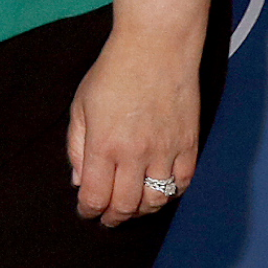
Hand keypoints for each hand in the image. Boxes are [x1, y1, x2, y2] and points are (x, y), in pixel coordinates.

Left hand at [69, 25, 202, 226]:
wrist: (156, 49)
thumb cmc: (112, 74)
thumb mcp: (81, 106)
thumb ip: (77, 147)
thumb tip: (80, 182)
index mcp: (104, 145)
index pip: (96, 196)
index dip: (89, 210)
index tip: (86, 212)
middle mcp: (136, 154)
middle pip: (126, 205)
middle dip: (114, 216)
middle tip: (107, 218)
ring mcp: (166, 151)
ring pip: (157, 200)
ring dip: (142, 209)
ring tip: (132, 207)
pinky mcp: (190, 145)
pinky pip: (182, 183)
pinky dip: (170, 193)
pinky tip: (158, 189)